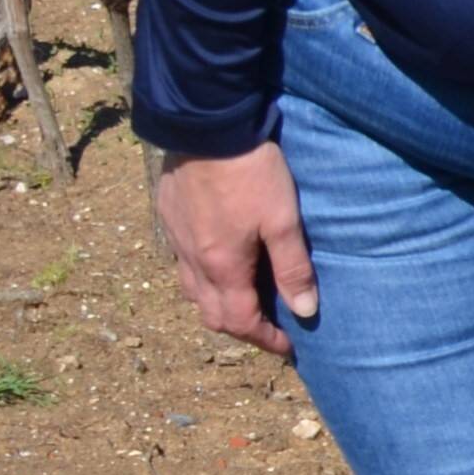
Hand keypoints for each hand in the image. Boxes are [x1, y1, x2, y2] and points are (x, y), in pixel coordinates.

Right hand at [153, 144, 315, 356]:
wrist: (206, 126)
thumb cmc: (250, 172)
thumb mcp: (283, 219)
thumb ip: (293, 267)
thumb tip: (304, 311)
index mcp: (222, 267)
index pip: (241, 322)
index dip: (265, 340)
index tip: (288, 347)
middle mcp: (193, 262)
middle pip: (212, 315)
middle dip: (241, 329)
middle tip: (269, 327)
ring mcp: (176, 241)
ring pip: (193, 292)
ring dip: (219, 305)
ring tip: (246, 299)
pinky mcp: (169, 219)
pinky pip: (183, 265)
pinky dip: (203, 278)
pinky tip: (220, 263)